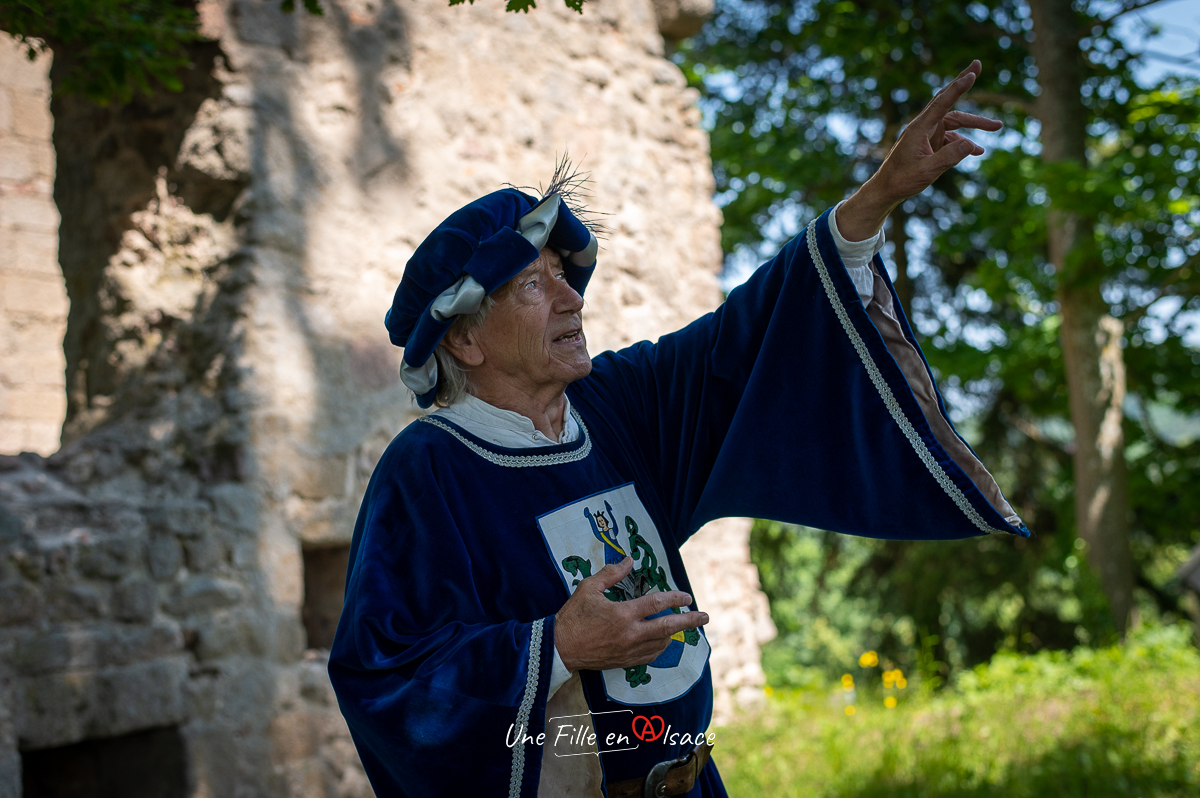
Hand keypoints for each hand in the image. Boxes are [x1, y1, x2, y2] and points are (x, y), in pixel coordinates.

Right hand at [554, 556, 708, 671]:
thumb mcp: (588, 588)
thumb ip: (611, 574)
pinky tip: (662, 641)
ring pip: (661, 643)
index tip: (687, 596)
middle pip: (668, 628)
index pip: (656, 604)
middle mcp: (630, 634)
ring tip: (681, 626)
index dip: (675, 599)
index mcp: (622, 614)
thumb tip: (629, 561)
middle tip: (705, 617)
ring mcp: (629, 651)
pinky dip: (660, 648)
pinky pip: (650, 656)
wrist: (559, 648)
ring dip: (674, 634)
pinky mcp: (624, 662)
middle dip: (689, 622)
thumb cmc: (573, 616)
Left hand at [837, 60, 1002, 241]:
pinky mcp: (929, 143)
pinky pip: (951, 137)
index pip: (942, 102)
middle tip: (978, 64)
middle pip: (948, 101)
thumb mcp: (927, 171)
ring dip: (974, 124)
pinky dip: (964, 141)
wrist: (886, 190)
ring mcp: (926, 133)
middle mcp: (923, 126)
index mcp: (919, 128)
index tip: (973, 73)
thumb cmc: (902, 180)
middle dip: (963, 83)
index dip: (958, 87)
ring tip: (997, 127)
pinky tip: (979, 150)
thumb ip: (949, 158)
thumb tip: (971, 144)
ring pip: (954, 122)